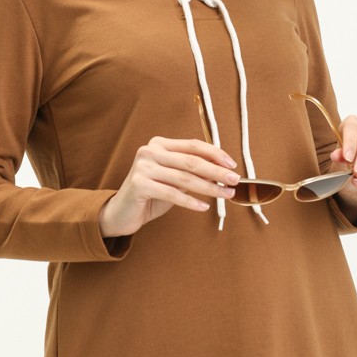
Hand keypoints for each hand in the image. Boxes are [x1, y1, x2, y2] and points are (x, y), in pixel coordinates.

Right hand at [99, 136, 240, 237]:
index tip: (232, 165)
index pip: (193, 145)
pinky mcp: (139, 184)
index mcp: (160, 144)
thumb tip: (223, 172)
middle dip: (217, 172)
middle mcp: (150, 151)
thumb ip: (191, 172)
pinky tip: (204, 207)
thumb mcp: (173, 179)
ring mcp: (143, 167)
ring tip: (226, 195)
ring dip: (209, 188)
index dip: (215, 154)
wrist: (122, 212)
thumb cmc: (152, 194)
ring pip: (185, 178)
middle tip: (235, 181)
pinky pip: (172, 193)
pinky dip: (191, 202)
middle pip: (192, 161)